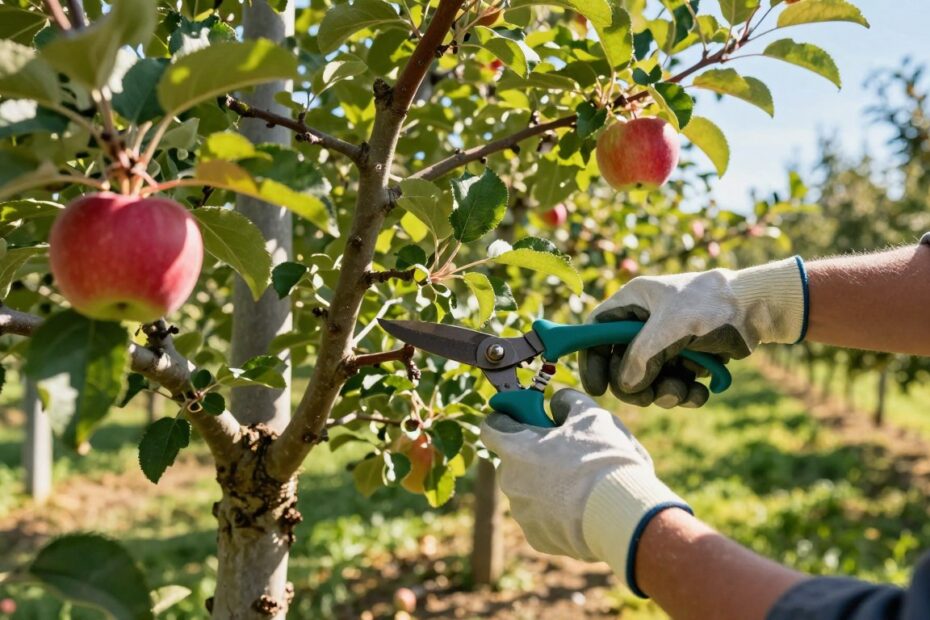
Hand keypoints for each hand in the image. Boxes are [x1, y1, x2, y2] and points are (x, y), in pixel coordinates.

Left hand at [480, 388, 689, 594]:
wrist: (622, 515)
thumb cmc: (603, 460)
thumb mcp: (591, 415)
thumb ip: (568, 401)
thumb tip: (557, 402)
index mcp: (514, 448)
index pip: (491, 426)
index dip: (508, 417)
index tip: (525, 416)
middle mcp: (509, 481)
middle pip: (513, 460)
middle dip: (533, 453)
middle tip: (565, 450)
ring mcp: (521, 512)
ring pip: (527, 490)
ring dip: (545, 483)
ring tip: (581, 483)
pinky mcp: (537, 538)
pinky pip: (541, 518)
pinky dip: (555, 512)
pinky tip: (581, 508)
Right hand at [580, 257, 806, 406]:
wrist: (759, 308)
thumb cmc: (712, 304)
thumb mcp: (672, 326)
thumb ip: (642, 355)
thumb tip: (626, 385)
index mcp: (633, 302)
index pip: (597, 331)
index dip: (592, 358)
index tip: (596, 387)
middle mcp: (644, 322)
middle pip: (621, 363)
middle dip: (636, 385)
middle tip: (650, 397)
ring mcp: (665, 342)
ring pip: (648, 379)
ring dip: (664, 392)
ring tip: (684, 391)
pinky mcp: (685, 357)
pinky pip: (673, 384)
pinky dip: (684, 393)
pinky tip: (701, 391)